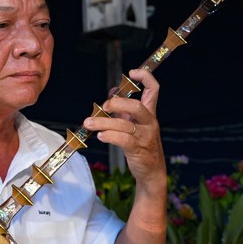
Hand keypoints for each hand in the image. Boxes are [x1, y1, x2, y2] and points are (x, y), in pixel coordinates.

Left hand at [85, 68, 165, 191]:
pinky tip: (100, 136)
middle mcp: (149, 122)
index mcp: (149, 113)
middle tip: (104, 107)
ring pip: (124, 125)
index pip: (154, 89)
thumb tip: (112, 92)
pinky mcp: (138, 150)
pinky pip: (122, 140)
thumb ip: (123, 109)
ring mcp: (144, 136)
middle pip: (136, 106)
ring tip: (88, 123)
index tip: (131, 73)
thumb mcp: (134, 123)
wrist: (152, 170)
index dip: (145, 77)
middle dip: (118, 103)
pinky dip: (109, 136)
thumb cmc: (141, 144)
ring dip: (103, 123)